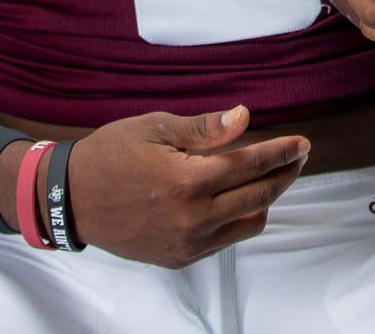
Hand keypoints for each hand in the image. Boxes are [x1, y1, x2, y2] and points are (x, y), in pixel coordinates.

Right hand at [14, 106, 308, 267]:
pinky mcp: (180, 257)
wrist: (72, 197)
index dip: (281, 153)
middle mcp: (193, 218)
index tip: (302, 143)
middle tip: (299, 156)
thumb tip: (244, 117)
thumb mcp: (155, 127)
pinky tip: (240, 196)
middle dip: (285, 174)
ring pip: (248, 222)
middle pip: (259, 196)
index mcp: (187, 181)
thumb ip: (204, 128)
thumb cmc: (111, 154)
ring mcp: (188, 243)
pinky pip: (226, 239)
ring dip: (267, 198)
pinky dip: (241, 216)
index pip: (251, 165)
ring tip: (273, 174)